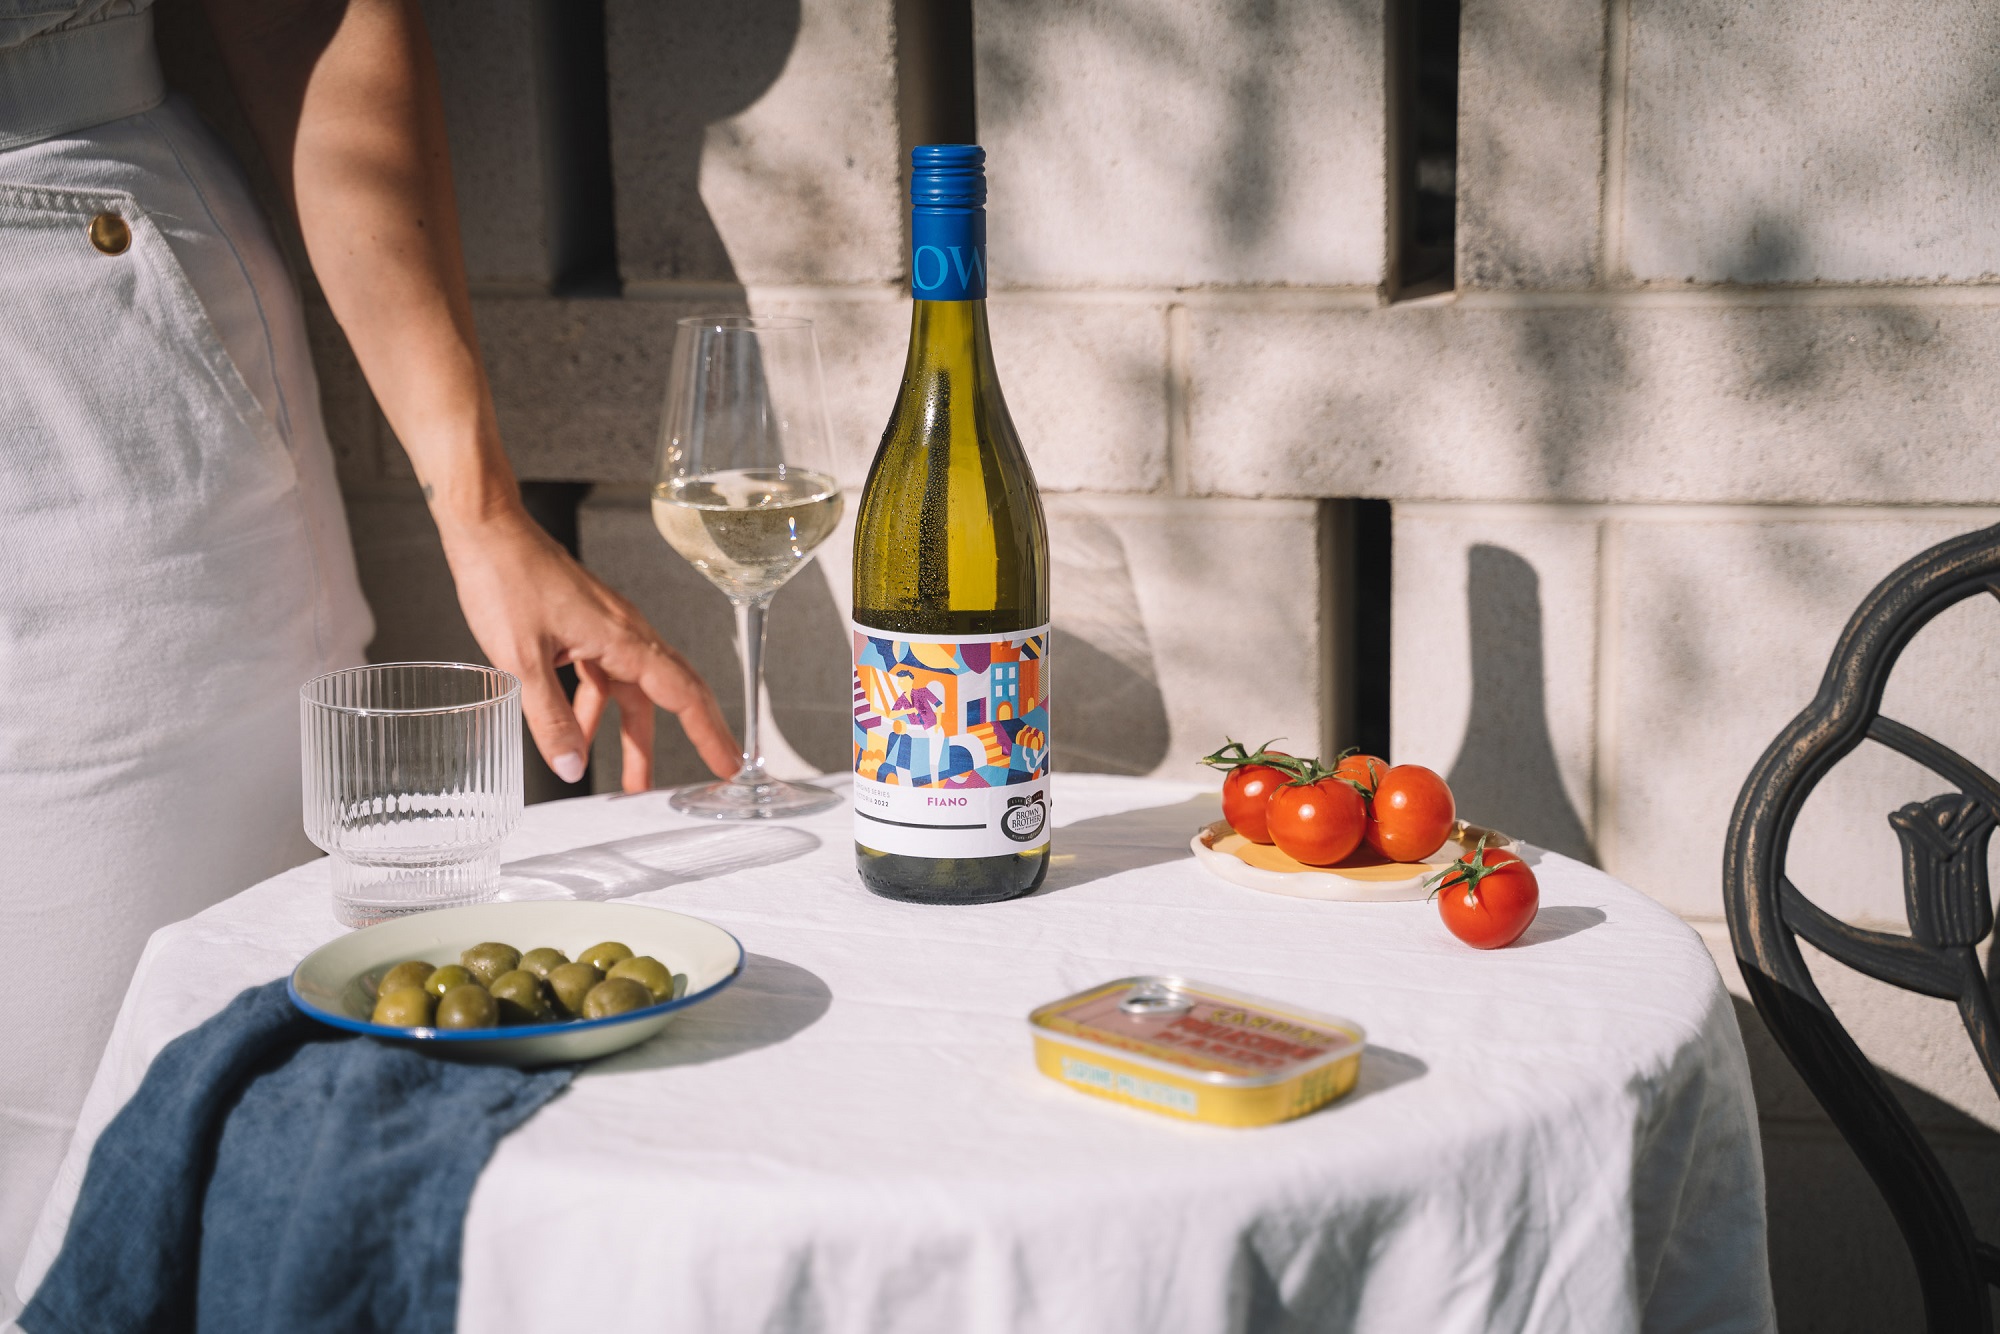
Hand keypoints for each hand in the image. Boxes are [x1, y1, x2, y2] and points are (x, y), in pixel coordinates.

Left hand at [438, 505, 738, 790]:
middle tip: (713, 774)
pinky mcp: (584, 628)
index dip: (710, 733)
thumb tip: (571, 767)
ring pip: (634, 691)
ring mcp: (606, 629)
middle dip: (693, 737)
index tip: (730, 765)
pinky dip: (597, 710)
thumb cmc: (505, 578)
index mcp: (623, 638)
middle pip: (673, 692)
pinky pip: (603, 677)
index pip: (683, 694)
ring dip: (634, 736)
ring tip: (631, 782)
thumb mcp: (521, 661)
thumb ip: (548, 719)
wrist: (486, 530)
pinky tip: (579, 733)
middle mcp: (625, 632)